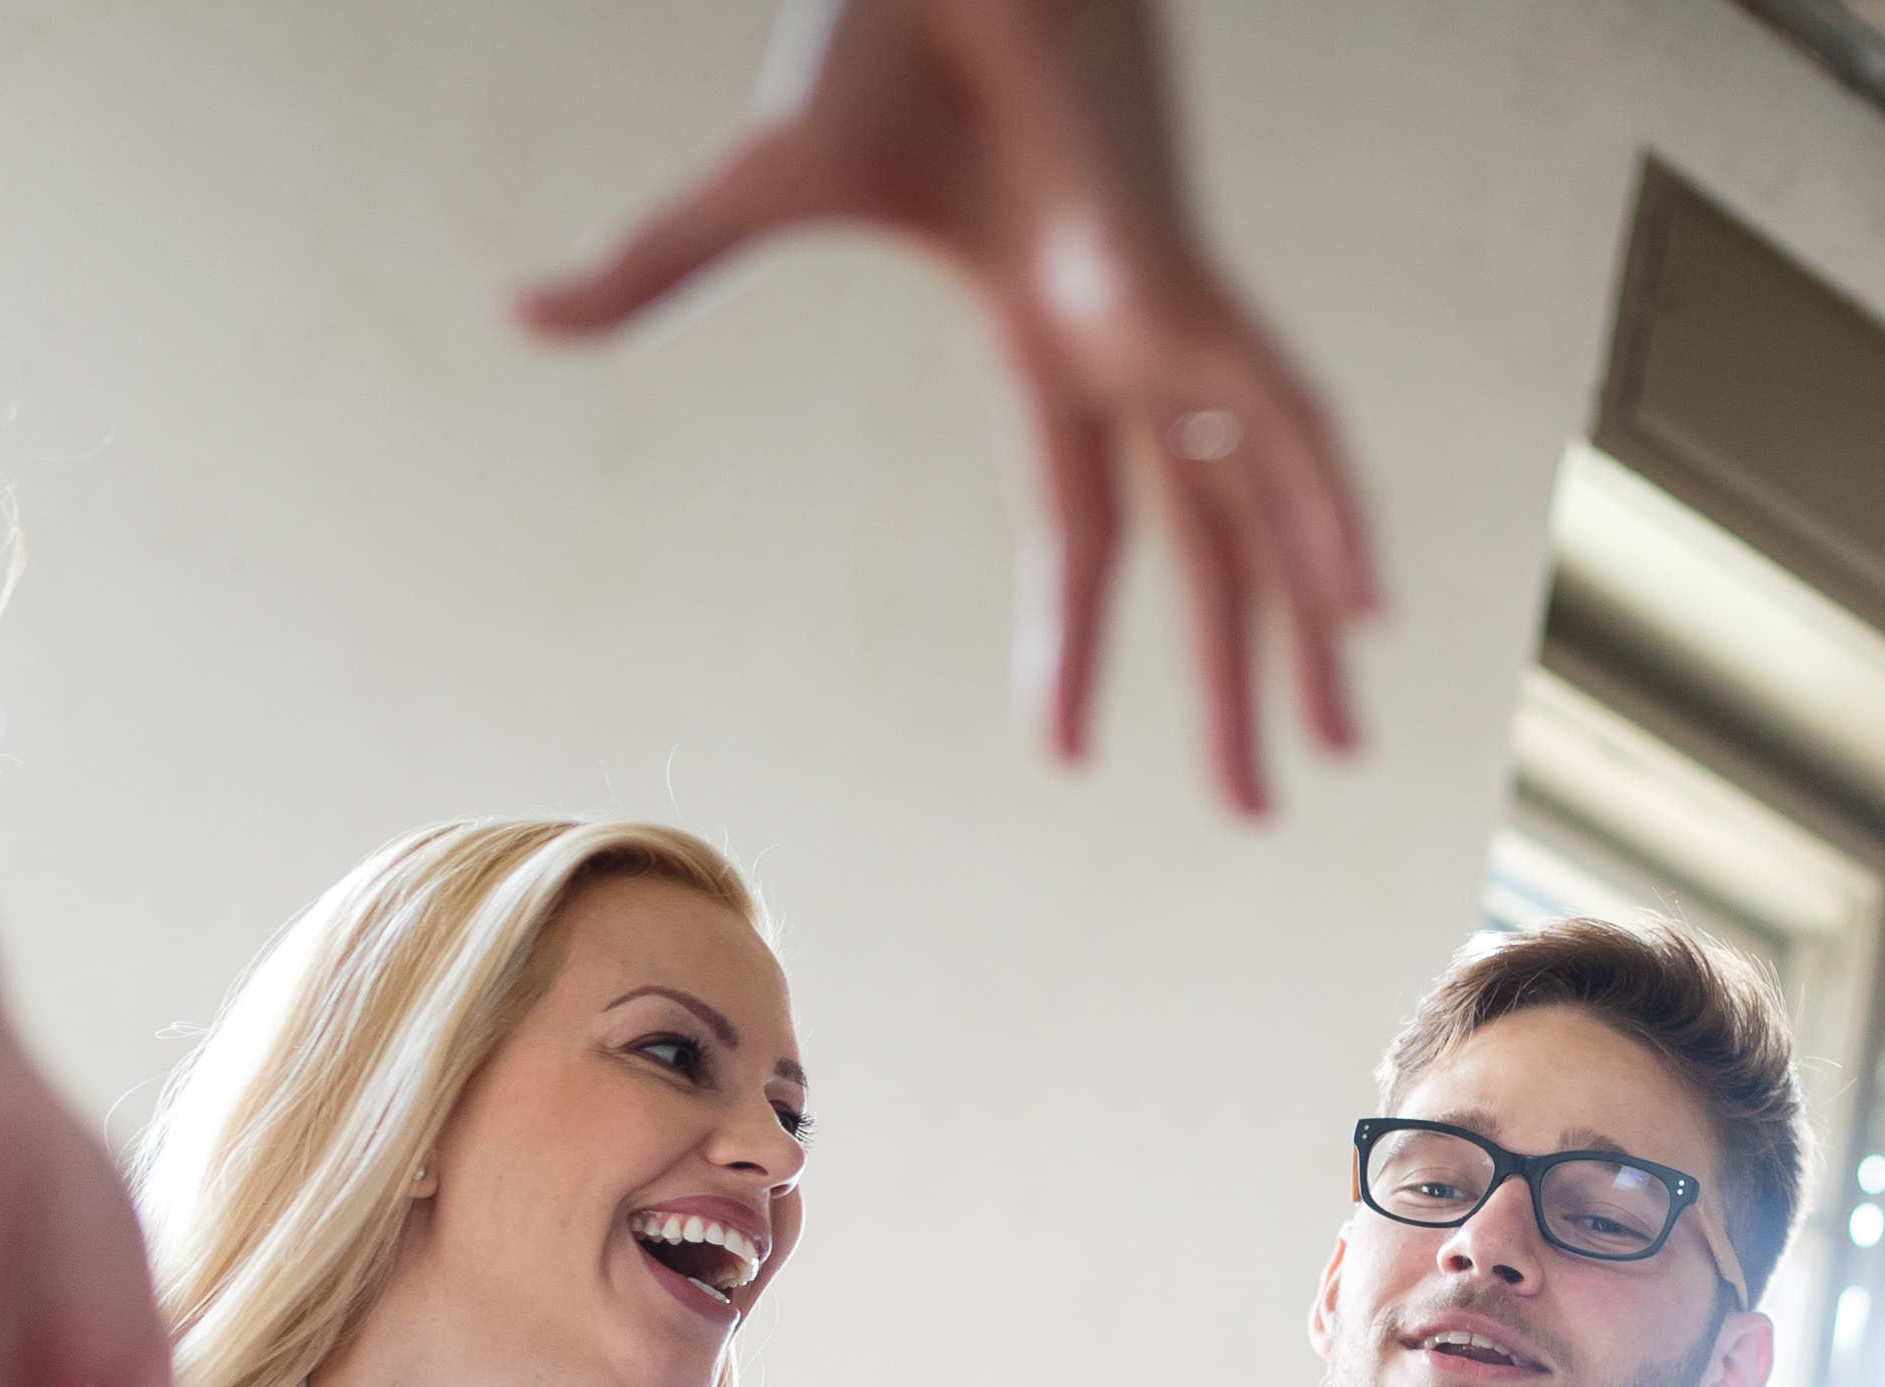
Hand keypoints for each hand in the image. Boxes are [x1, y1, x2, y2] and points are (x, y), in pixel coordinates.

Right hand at [518, 0, 1375, 814]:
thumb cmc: (879, 31)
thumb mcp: (763, 184)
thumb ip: (656, 267)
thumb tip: (516, 317)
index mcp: (1045, 338)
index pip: (1079, 532)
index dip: (1075, 643)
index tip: (1066, 755)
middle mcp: (1129, 346)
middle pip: (1199, 549)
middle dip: (1230, 682)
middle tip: (1254, 811)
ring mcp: (1173, 316)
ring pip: (1264, 508)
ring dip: (1303, 635)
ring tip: (1339, 756)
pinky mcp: (1192, 279)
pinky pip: (1287, 420)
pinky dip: (1330, 512)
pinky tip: (1367, 607)